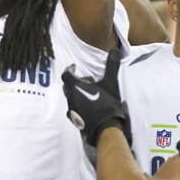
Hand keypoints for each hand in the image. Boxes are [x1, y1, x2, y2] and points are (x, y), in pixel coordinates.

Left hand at [62, 48, 129, 162]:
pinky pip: (75, 109)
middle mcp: (70, 98)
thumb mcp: (111, 82)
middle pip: (67, 86)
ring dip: (78, 94)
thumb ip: (111, 65)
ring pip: (71, 98)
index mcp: (75, 87)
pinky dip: (80, 105)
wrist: (106, 128)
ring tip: (90, 93)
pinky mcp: (76, 120)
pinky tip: (90, 107)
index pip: (66, 75)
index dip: (69, 70)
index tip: (74, 67)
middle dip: (75, 82)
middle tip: (87, 81)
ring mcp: (72, 110)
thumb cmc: (107, 104)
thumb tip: (114, 50)